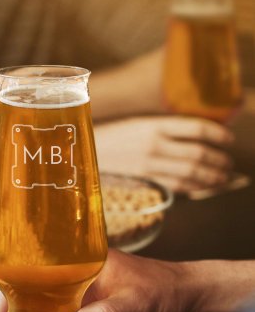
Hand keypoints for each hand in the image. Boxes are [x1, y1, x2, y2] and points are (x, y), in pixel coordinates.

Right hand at [95, 116, 233, 193]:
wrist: (82, 154)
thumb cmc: (112, 137)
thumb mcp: (138, 124)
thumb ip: (165, 128)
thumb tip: (198, 135)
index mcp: (154, 124)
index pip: (197, 129)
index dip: (219, 135)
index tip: (228, 139)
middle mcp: (154, 144)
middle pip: (199, 154)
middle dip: (219, 160)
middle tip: (228, 162)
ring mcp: (149, 164)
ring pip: (191, 172)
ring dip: (212, 176)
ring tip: (222, 176)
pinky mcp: (144, 180)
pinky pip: (177, 186)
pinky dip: (195, 187)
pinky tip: (204, 187)